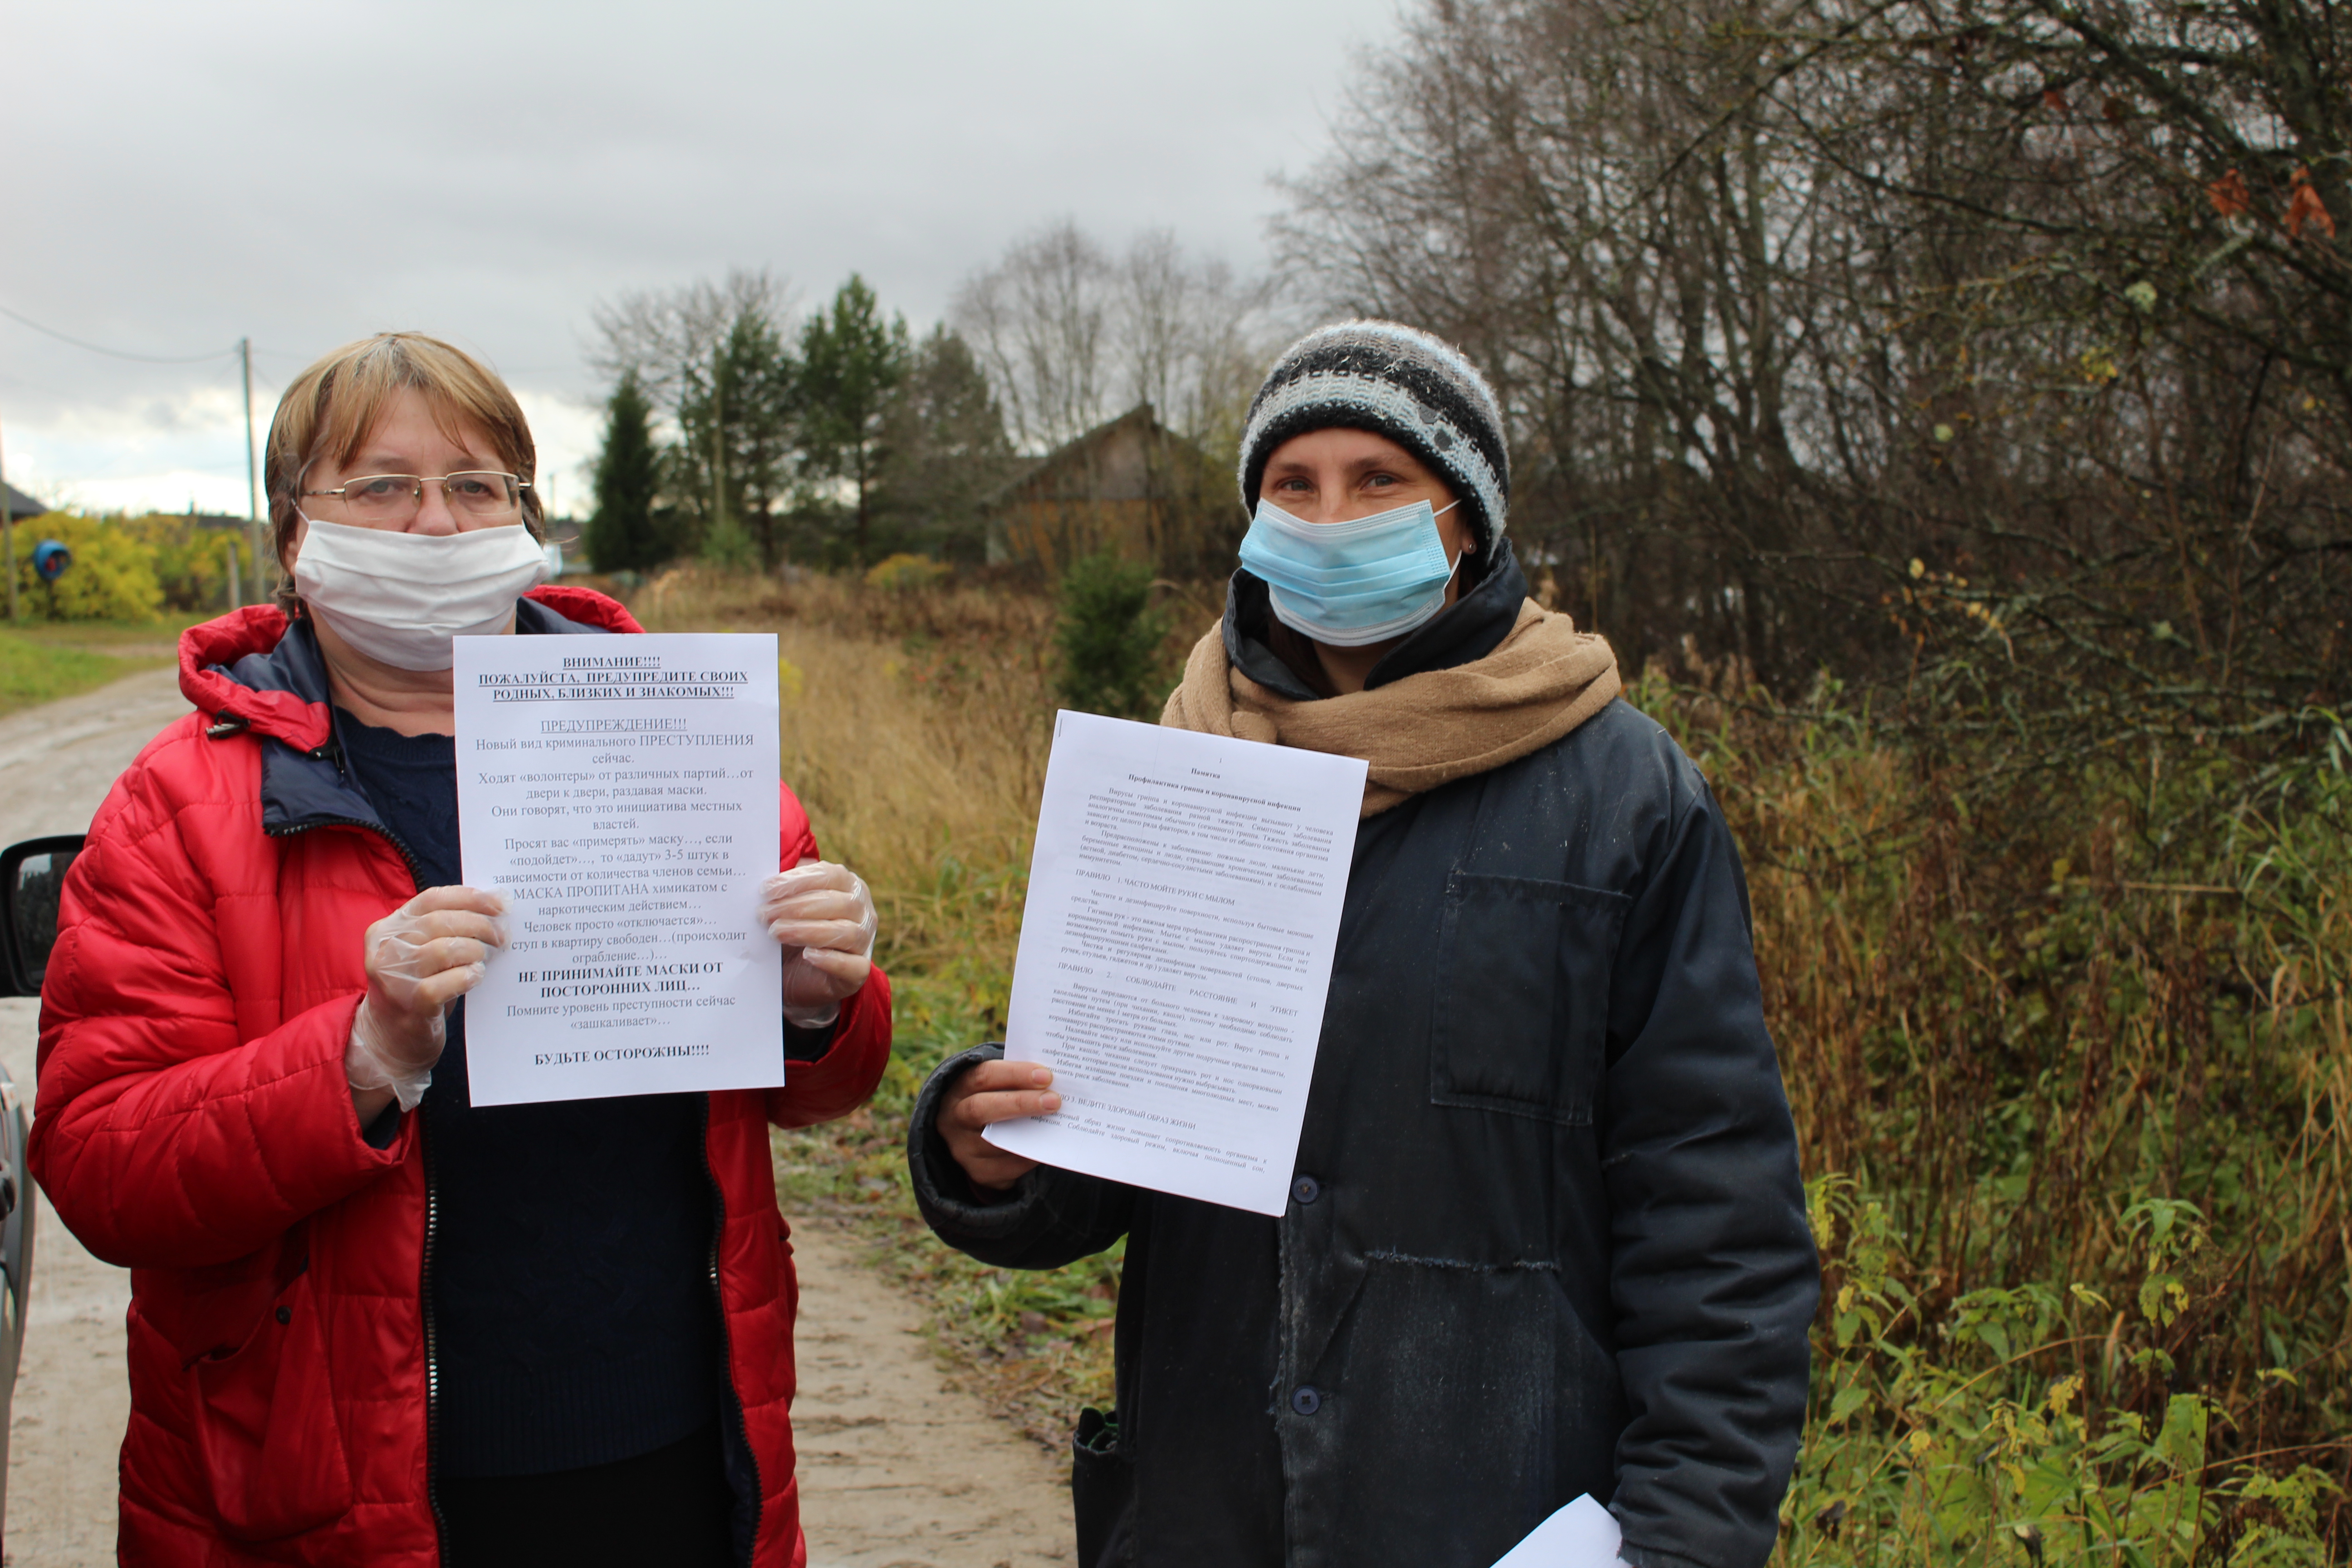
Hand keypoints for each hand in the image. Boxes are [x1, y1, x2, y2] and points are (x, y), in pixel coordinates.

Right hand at [347, 885, 508, 1120]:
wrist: (389, 1038)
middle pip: (440, 922)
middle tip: (503, 935)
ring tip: (486, 958)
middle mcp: (385, 949)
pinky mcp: (407, 1004)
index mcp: (388, 928)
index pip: (432, 899)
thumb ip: (446, 929)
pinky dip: (466, 977)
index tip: (500, 903)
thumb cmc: (417, 988)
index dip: (470, 897)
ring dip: (474, 950)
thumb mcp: (422, 952)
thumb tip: (496, 909)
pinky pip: (442, 985)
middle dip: (480, 924)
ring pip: (442, 950)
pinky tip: (476, 976)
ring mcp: (393, 978)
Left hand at [761, 858, 875, 1026]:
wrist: (797, 973)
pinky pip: (854, 966)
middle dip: (797, 907)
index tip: (766, 889)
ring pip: (846, 932)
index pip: (829, 875)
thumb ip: (784, 885)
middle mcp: (862, 910)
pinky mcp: (859, 971)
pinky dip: (832, 960)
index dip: (798, 881)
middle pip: (837, 903)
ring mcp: (865, 941)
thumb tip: (769, 865)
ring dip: (808, 931)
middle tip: (764, 914)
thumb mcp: (786, 903)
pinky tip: (809, 955)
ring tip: (776, 932)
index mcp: (848, 885)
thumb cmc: (793, 929)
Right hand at [938, 1059, 1059, 1191]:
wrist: (975, 1139)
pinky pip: (1006, 1167)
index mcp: (960, 1088)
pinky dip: (1029, 1156)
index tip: (1045, 1076)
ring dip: (1029, 1132)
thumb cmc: (996, 1102)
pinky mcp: (978, 1171)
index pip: (983, 1077)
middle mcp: (955, 1118)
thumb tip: (1053, 1082)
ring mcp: (963, 1148)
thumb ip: (1017, 1082)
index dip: (1014, 1074)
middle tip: (1054, 1101)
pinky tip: (1047, 1145)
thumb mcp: (997, 1087)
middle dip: (1020, 1103)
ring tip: (1056, 1123)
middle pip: (980, 1108)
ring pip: (994, 1142)